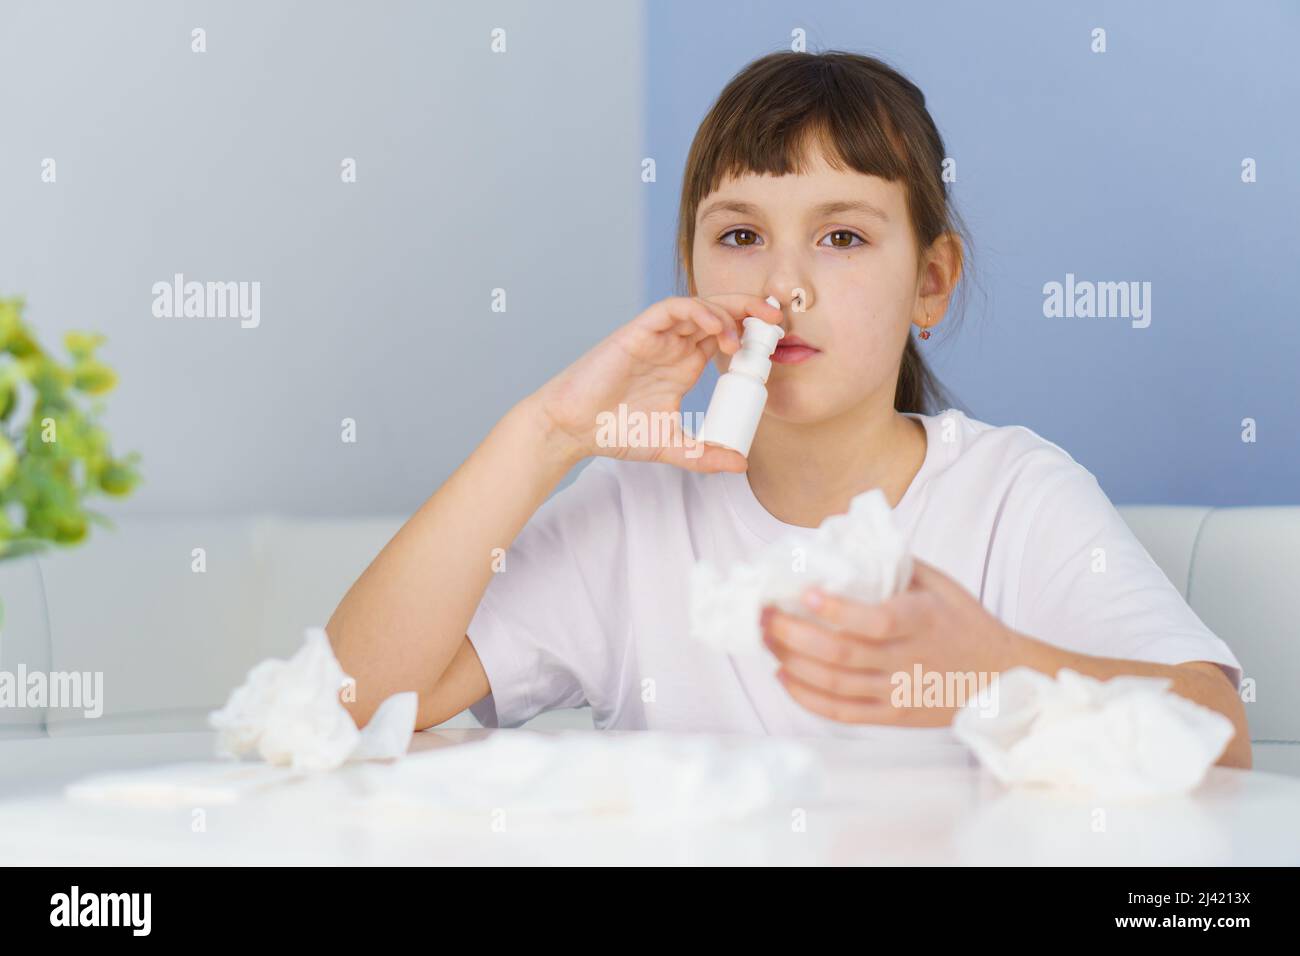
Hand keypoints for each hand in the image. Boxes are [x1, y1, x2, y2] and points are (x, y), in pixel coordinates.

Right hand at [531, 294, 783, 472]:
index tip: (775, 347)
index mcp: (683, 363)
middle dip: (749, 311)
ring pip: (700, 306)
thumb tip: (740, 464)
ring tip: (745, 332)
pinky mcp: (638, 331)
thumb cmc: (615, 430)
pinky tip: (716, 327)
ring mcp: (657, 336)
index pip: (725, 337)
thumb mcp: (671, 447)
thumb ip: (704, 455)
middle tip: (775, 321)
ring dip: (727, 312)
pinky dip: (697, 311)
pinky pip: (672, 309)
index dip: (751, 335)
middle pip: (719, 314)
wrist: (574, 428)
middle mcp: (673, 344)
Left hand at [761, 559, 1023, 726]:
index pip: (875, 621)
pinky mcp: (892, 717)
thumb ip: (895, 564)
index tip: (805, 592)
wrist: (999, 676)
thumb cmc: (963, 622)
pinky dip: (807, 698)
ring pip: (835, 684)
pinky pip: (842, 713)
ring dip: (792, 662)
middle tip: (765, 615)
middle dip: (794, 635)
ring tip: (767, 640)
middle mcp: (908, 660)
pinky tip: (784, 676)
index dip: (836, 610)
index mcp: (922, 621)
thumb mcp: (940, 584)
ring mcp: (899, 692)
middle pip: (843, 654)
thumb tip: (843, 542)